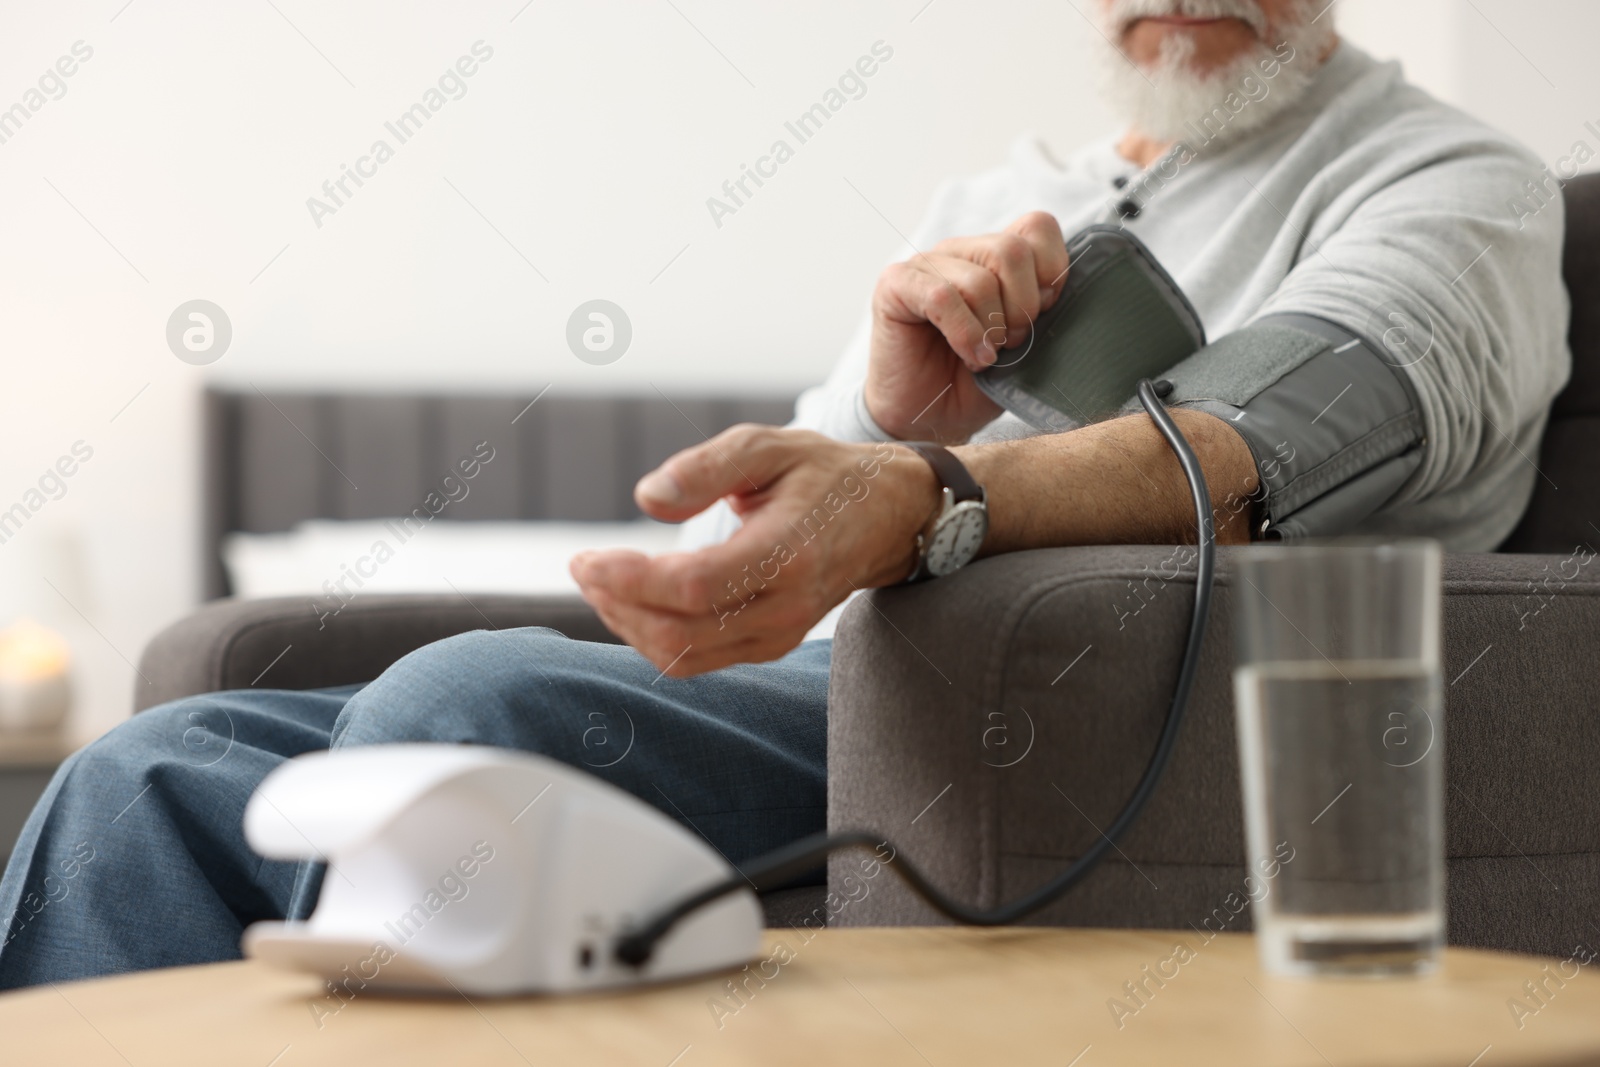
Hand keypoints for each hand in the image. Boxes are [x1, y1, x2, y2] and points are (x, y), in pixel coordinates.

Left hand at [570, 425, 938, 676]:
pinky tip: (634, 599)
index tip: (586, 558)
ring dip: (629, 623)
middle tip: (584, 566)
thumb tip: (647, 499)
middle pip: (680, 631)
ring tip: (601, 581)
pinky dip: (654, 633)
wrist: (885, 517)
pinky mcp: (769, 645)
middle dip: (617, 603)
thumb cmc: (822, 475)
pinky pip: (697, 657)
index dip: (630, 579)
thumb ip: (706, 467)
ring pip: (683, 654)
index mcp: (788, 552)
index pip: (694, 587)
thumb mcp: (767, 446)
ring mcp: (779, 633)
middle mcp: (786, 605)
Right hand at [864, 211, 1068, 442]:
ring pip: (979, 279)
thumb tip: (1062, 290)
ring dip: (991, 329)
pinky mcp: (896, 284)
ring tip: (985, 356)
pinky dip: (964, 334)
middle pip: (1012, 250)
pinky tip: (969, 356)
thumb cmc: (974, 384)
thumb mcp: (1025, 346)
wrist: (927, 420)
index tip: (1042, 314)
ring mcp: (926, 264)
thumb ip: (1043, 310)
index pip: (1037, 226)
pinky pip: (941, 296)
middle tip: (1011, 343)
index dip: (1051, 272)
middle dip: (1022, 307)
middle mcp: (961, 252)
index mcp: (994, 257)